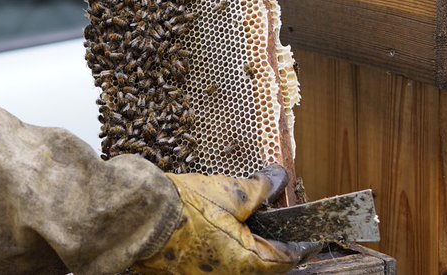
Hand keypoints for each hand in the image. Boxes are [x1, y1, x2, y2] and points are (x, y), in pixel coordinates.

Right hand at [132, 165, 319, 274]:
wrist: (137, 216)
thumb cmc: (182, 207)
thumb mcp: (231, 192)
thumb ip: (261, 189)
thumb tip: (278, 180)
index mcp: (249, 264)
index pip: (289, 258)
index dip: (301, 243)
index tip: (310, 235)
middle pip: (265, 265)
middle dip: (271, 242)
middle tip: (271, 219)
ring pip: (240, 265)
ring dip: (246, 245)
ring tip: (241, 219)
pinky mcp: (190, 274)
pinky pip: (218, 264)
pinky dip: (224, 249)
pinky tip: (216, 227)